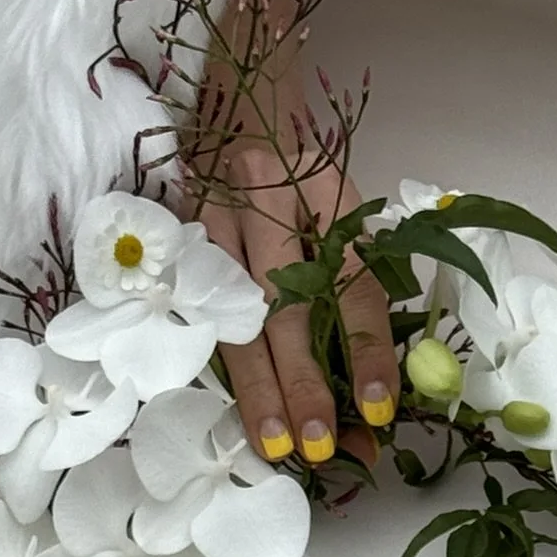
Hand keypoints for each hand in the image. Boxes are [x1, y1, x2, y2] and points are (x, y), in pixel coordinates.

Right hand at [191, 0, 399, 466]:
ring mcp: (212, 222)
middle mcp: (264, 199)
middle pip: (287, 307)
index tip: (378, 410)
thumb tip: (375, 399)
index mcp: (322, 189)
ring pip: (235, 319)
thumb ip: (361, 293)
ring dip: (259, 391)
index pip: (353, 281)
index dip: (368, 351)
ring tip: (276, 446)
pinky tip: (239, 414)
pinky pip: (200, 318)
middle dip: (306, 385)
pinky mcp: (178, 243)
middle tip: (321, 445)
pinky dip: (223, 373)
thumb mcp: (342, 215)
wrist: (234, 111)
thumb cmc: (301, 184)